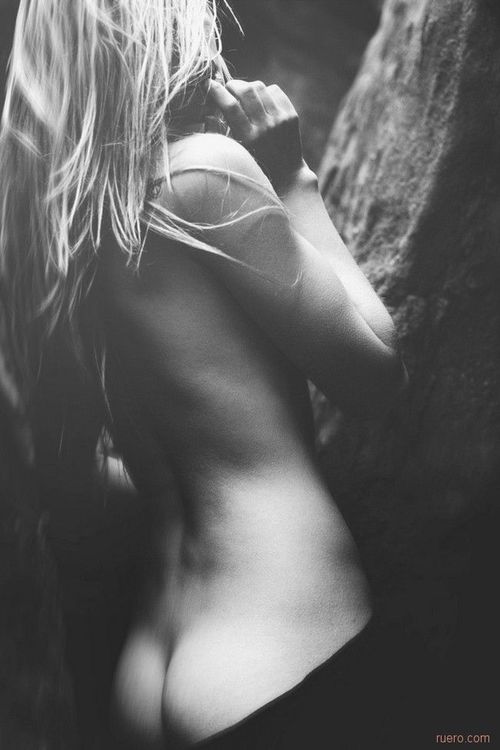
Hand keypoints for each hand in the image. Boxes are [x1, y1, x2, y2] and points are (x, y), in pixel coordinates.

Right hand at [207, 78, 306, 192]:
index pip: (231, 107)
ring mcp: (281, 119)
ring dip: (248, 87)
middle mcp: (266, 127)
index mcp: (249, 138)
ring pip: (260, 86)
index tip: (209, 85)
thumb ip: (222, 131)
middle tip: (228, 89)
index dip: (217, 92)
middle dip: (233, 85)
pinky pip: (274, 90)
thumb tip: (208, 107)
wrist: (287, 174)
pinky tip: (262, 102)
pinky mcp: (291, 115)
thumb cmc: (256, 165)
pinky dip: (265, 92)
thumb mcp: (237, 151)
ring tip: (244, 96)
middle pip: (246, 90)